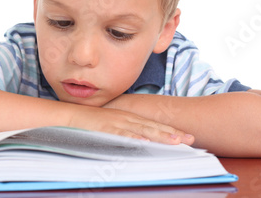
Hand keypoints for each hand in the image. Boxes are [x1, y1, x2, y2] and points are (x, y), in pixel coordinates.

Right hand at [67, 105, 193, 144]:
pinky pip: (121, 134)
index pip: (154, 125)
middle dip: (173, 133)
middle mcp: (126, 118)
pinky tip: (144, 141)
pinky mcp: (105, 128)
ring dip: (159, 134)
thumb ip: (126, 133)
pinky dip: (134, 137)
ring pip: (142, 129)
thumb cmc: (91, 124)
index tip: (187, 137)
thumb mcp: (112, 127)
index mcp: (129, 118)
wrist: (70, 116)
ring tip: (176, 141)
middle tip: (190, 139)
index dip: (171, 131)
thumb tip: (142, 143)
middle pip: (153, 126)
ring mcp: (116, 123)